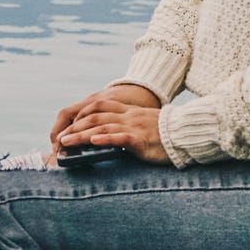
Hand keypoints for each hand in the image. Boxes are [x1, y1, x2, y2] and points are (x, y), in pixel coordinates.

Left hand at [54, 97, 169, 164]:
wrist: (188, 133)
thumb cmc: (169, 134)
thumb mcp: (147, 125)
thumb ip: (132, 127)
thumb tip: (115, 137)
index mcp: (130, 112)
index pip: (100, 107)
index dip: (82, 115)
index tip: (69, 125)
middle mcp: (129, 116)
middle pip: (95, 117)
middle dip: (75, 127)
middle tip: (60, 138)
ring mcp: (134, 127)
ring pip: (102, 127)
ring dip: (81, 135)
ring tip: (67, 142)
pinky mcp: (141, 140)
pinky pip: (119, 138)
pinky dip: (104, 139)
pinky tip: (92, 142)